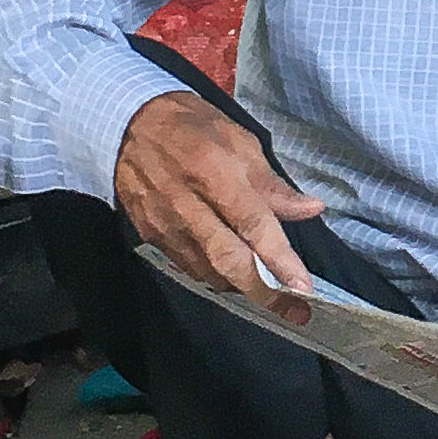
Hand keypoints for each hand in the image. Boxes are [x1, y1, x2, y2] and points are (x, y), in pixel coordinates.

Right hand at [115, 93, 325, 297]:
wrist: (127, 126)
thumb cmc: (193, 127)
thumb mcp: (240, 142)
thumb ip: (273, 185)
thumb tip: (311, 210)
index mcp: (215, 173)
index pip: (253, 224)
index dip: (279, 259)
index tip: (304, 287)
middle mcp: (188, 205)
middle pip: (229, 261)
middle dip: (264, 292)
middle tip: (296, 312)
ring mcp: (166, 225)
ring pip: (209, 272)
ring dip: (243, 287)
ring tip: (272, 293)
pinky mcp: (152, 236)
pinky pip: (190, 267)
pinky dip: (216, 276)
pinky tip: (235, 276)